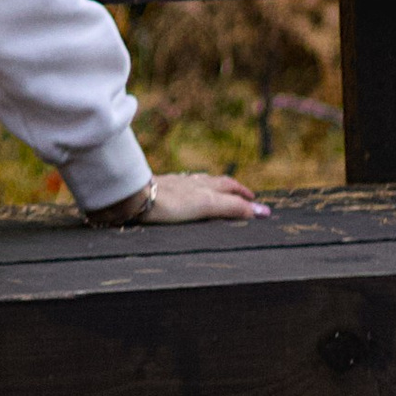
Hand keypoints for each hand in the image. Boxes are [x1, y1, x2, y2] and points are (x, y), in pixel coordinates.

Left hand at [134, 170, 268, 223]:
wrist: (133, 196)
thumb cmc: (170, 201)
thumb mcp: (207, 205)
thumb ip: (233, 207)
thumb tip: (262, 212)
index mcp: (204, 186)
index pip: (228, 187)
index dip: (242, 193)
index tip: (254, 200)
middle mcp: (190, 183)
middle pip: (214, 183)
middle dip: (230, 189)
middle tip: (241, 195)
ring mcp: (173, 186)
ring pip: (196, 184)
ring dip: (209, 188)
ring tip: (214, 191)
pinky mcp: (158, 192)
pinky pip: (178, 189)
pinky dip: (187, 190)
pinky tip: (180, 193)